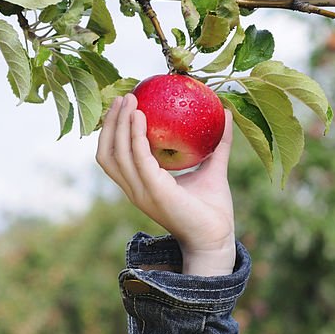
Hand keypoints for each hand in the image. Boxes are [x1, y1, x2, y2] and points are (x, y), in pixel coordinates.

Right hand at [96, 93, 236, 275]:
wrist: (218, 237)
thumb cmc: (213, 209)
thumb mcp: (213, 169)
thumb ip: (219, 143)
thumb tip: (227, 113)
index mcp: (142, 186)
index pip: (114, 157)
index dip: (113, 131)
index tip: (125, 105)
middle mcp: (136, 190)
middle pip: (108, 153)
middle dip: (110, 123)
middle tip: (124, 96)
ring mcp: (142, 192)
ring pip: (117, 154)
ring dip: (119, 125)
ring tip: (129, 101)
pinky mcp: (155, 192)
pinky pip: (139, 159)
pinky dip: (136, 137)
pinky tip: (141, 117)